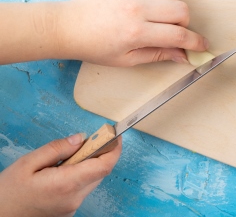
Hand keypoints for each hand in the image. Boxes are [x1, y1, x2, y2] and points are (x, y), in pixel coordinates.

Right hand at [0, 133, 121, 216]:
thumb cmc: (8, 192)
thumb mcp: (28, 163)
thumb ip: (57, 149)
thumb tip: (80, 138)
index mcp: (66, 183)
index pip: (104, 166)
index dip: (114, 149)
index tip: (114, 135)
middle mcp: (74, 197)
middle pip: (100, 172)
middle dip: (100, 154)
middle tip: (89, 140)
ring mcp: (72, 206)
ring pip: (92, 180)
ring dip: (89, 165)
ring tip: (67, 158)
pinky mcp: (68, 210)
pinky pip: (82, 189)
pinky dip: (79, 176)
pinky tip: (62, 171)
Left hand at [57, 0, 208, 65]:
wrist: (67, 27)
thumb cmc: (95, 46)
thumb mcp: (127, 59)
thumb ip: (158, 55)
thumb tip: (183, 56)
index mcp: (137, 33)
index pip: (178, 35)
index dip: (195, 41)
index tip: (202, 45)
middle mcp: (136, 9)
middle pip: (180, 9)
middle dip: (184, 22)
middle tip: (173, 29)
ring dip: (172, 2)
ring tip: (160, 11)